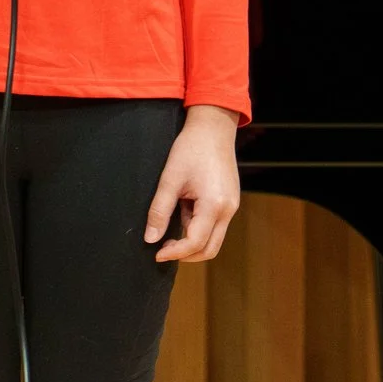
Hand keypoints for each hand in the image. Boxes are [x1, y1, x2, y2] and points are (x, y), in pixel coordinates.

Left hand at [145, 106, 240, 262]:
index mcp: (214, 205)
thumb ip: (159, 211)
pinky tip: (184, 208)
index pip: (195, 243)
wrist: (213, 127)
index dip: (174, 253)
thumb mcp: (169, 179)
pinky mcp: (230, 200)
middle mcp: (228, 209)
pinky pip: (216, 224)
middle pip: (210, 249)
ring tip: (174, 217)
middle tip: (163, 247)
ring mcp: (232, 205)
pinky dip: (199, 226)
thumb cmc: (190, 149)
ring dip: (192, 239)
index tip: (156, 253)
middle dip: (186, 254)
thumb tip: (150, 239)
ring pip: (214, 238)